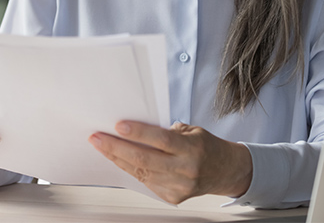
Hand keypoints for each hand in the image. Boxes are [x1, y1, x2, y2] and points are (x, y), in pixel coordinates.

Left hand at [88, 121, 251, 203]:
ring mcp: (179, 186)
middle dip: (116, 148)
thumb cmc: (206, 146)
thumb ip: (167, 132)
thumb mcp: (192, 131)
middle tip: (97, 138)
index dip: (138, 133)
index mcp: (192, 148)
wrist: (226, 171)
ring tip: (102, 146)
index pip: (161, 140)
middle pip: (145, 159)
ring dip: (118, 159)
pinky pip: (146, 182)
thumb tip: (134, 129)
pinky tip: (119, 160)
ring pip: (141, 172)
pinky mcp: (173, 197)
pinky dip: (131, 170)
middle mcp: (186, 169)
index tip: (118, 126)